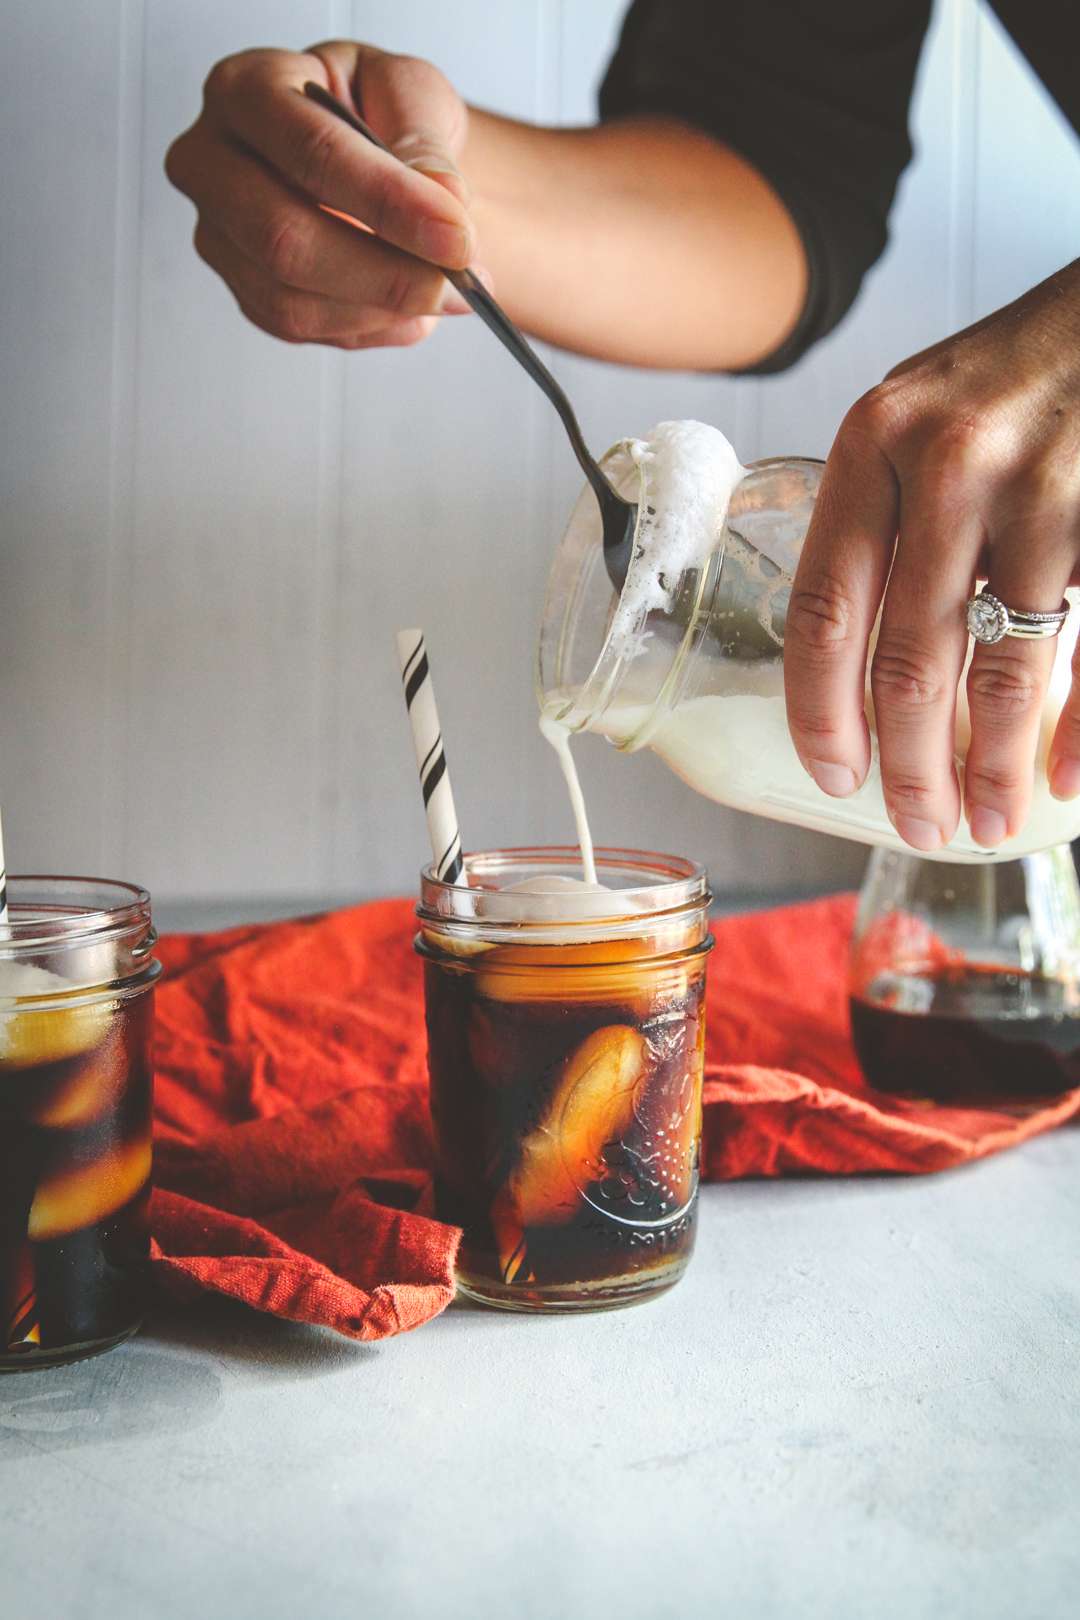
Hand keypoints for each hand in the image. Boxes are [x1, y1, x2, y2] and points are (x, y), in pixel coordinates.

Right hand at [165, 41, 478, 348]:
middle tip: (459, 282)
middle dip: (386, 272)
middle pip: (284, 238)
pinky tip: (412, 308)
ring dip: (384, 309)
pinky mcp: (245, 293)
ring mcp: (220, 236)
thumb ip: (423, 138)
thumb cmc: (377, 114)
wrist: (374, 158)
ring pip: (292, 301)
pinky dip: (371, 327)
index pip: (311, 153)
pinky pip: (305, 330)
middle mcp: (211, 164)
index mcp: (244, 90)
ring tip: (451, 294)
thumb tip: (442, 200)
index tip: (457, 236)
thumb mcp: (410, 95)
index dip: (388, 202)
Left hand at [784, 261, 1079, 851]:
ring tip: (980, 825)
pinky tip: (1063, 783)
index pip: (821, 608)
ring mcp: (1041, 489)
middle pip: (905, 660)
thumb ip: (873, 511)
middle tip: (911, 826)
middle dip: (906, 767)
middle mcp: (947, 467)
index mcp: (872, 446)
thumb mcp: (913, 414)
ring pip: (998, 671)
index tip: (831, 776)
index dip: (818, 710)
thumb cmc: (1012, 372)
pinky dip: (1078, 733)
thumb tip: (837, 654)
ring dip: (986, 769)